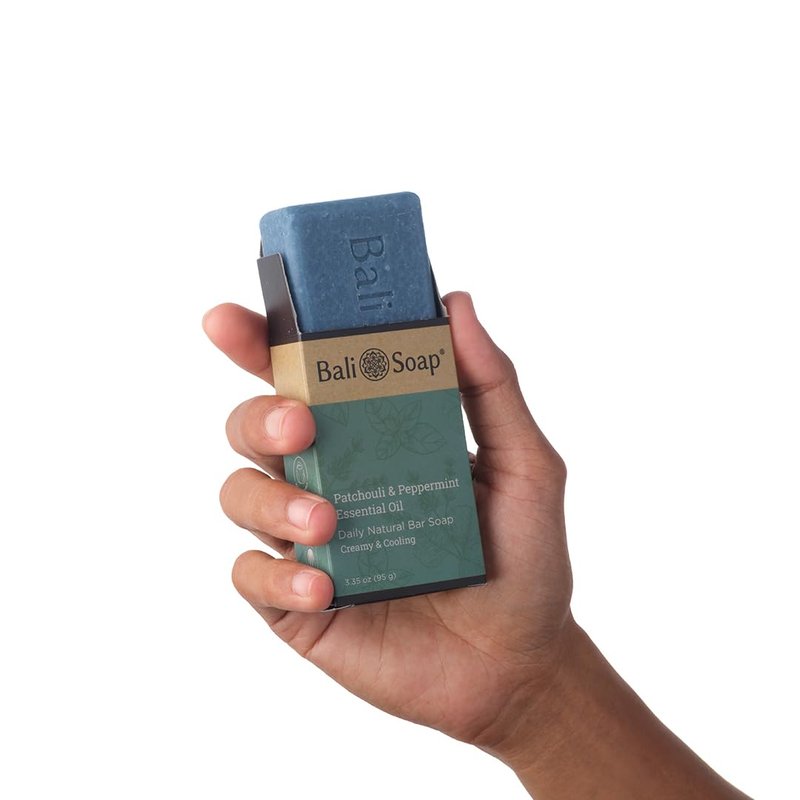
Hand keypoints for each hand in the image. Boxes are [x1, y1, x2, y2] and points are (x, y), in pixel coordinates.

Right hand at [203, 292, 572, 750]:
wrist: (520, 661)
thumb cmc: (522, 558)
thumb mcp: (524, 464)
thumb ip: (491, 386)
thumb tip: (456, 303)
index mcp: (371, 433)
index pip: (304, 375)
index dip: (259, 342)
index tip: (232, 320)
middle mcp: (329, 475)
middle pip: (253, 424)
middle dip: (260, 414)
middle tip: (301, 424)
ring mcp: (308, 539)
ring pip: (241, 493)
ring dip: (271, 497)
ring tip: (327, 520)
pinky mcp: (297, 600)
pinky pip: (252, 576)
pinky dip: (277, 576)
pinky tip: (324, 587)